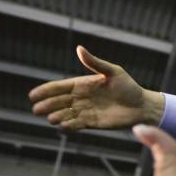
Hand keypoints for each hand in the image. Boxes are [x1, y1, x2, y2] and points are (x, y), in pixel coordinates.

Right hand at [29, 46, 161, 130]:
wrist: (142, 106)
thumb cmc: (129, 87)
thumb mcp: (113, 72)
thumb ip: (95, 63)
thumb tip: (79, 49)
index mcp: (83, 84)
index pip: (60, 87)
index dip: (46, 90)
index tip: (33, 95)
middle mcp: (81, 98)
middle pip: (59, 102)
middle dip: (47, 105)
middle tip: (36, 109)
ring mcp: (85, 111)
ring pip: (65, 114)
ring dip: (57, 116)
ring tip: (51, 118)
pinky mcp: (92, 123)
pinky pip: (76, 124)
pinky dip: (68, 126)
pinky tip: (62, 126)